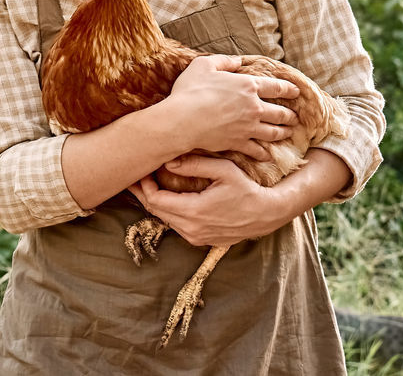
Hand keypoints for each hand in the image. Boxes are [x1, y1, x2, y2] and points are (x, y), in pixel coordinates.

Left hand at [127, 155, 297, 245]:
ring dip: (156, 202)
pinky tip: (166, 197)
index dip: (144, 186)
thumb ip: (195, 164)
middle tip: (136, 177)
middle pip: (156, 211)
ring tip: (147, 185)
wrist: (267, 214)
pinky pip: (178, 225)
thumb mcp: (223, 170)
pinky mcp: (202, 240)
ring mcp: (197, 237)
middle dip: (145, 193)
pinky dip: (169, 211)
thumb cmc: (247, 189)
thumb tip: (168, 161)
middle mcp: (192, 229)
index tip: (142, 172)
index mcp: (194, 211)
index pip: (156, 201)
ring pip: (166, 219)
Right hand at [163, 54, 298, 160]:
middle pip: (280, 113)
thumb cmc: (191, 90)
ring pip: (273, 132)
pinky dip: (263, 153)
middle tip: (295, 117)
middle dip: (290, 115)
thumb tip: (237, 60)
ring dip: (282, 132)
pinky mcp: (238, 143)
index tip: (296, 92)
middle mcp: (253, 107)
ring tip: (288, 133)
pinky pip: (256, 150)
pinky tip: (267, 155)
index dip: (289, 89)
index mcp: (248, 85)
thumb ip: (224, 61)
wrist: (182, 120)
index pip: (276, 87)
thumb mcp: (204, 65)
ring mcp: (248, 127)